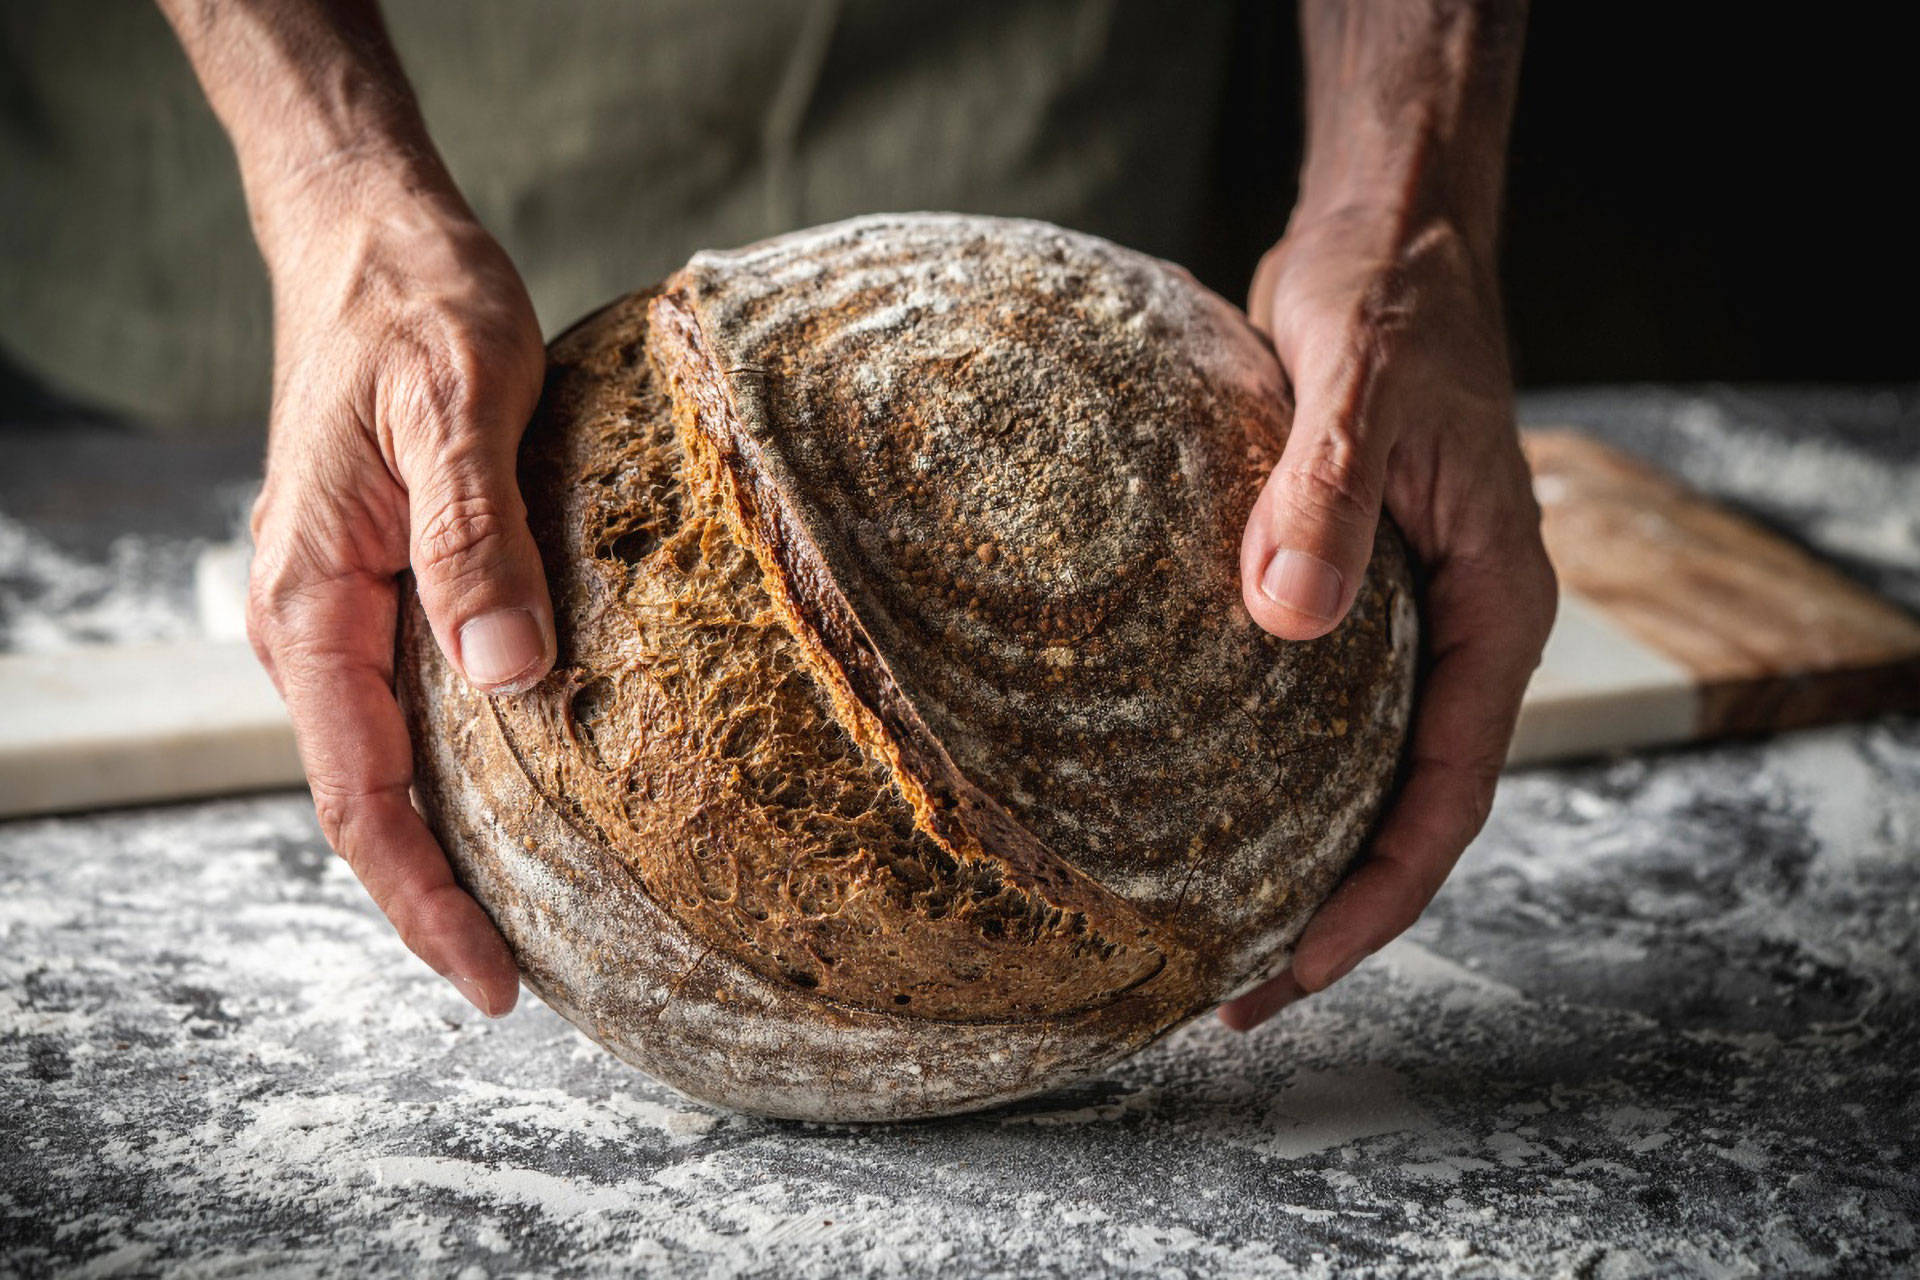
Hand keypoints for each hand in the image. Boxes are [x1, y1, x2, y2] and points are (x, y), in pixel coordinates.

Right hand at [245, 165, 551, 1017]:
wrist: (369, 237)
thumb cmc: (413, 306)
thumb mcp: (455, 406)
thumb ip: (475, 543)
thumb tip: (513, 680)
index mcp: (312, 601)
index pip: (359, 795)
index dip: (424, 901)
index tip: (494, 983)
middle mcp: (309, 621)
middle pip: (365, 801)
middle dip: (436, 901)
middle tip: (531, 981)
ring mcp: (339, 606)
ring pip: (384, 759)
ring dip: (446, 845)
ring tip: (533, 917)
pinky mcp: (378, 582)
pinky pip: (404, 702)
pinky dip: (455, 769)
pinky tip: (521, 793)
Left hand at [1219, 206, 1556, 1029]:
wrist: (1386, 242)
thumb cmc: (1393, 303)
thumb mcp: (1362, 386)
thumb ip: (1327, 494)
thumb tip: (1286, 621)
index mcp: (1493, 610)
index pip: (1447, 794)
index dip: (1375, 896)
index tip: (1293, 967)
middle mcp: (1456, 632)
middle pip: (1406, 811)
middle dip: (1329, 910)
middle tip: (1229, 993)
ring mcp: (1403, 617)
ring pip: (1361, 771)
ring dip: (1297, 854)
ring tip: (1205, 930)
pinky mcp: (1346, 590)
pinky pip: (1318, 710)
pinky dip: (1270, 772)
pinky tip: (1194, 806)